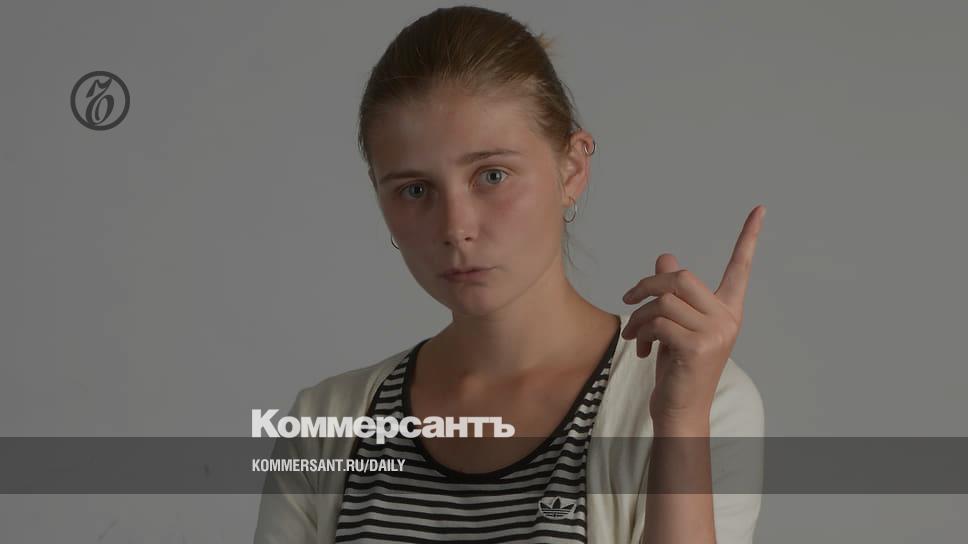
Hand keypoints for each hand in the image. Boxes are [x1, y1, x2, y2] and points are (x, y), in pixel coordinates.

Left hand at [620, 205, 764, 424]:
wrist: (680, 410)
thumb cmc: (678, 368)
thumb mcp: (674, 325)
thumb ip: (673, 293)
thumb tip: (664, 258)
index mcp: (727, 310)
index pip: (740, 268)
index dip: (749, 238)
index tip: (760, 210)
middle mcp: (728, 318)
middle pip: (682, 277)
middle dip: (648, 285)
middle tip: (628, 300)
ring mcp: (716, 333)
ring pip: (665, 301)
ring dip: (639, 316)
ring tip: (635, 336)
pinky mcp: (698, 347)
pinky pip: (659, 322)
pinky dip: (641, 333)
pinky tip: (641, 350)